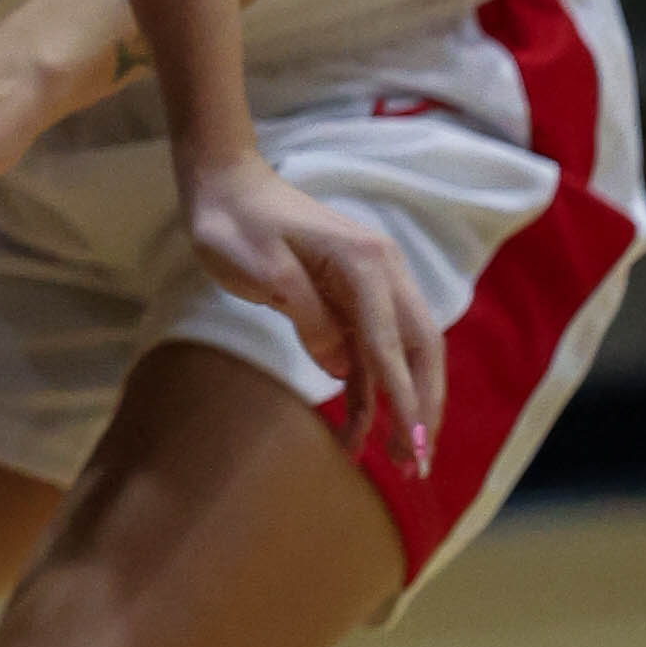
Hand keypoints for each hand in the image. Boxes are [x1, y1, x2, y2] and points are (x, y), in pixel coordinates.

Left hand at [178, 145, 442, 474]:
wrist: (223, 183)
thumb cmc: (236, 222)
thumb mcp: (263, 270)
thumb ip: (308, 317)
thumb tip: (342, 367)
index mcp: (367, 262)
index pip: (393, 342)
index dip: (405, 397)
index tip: (416, 443)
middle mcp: (382, 273)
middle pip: (419, 350)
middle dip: (422, 406)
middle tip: (416, 462)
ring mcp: (368, 286)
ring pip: (399, 355)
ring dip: (400, 405)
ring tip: (396, 459)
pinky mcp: (348, 298)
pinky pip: (367, 351)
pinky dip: (368, 389)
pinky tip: (360, 427)